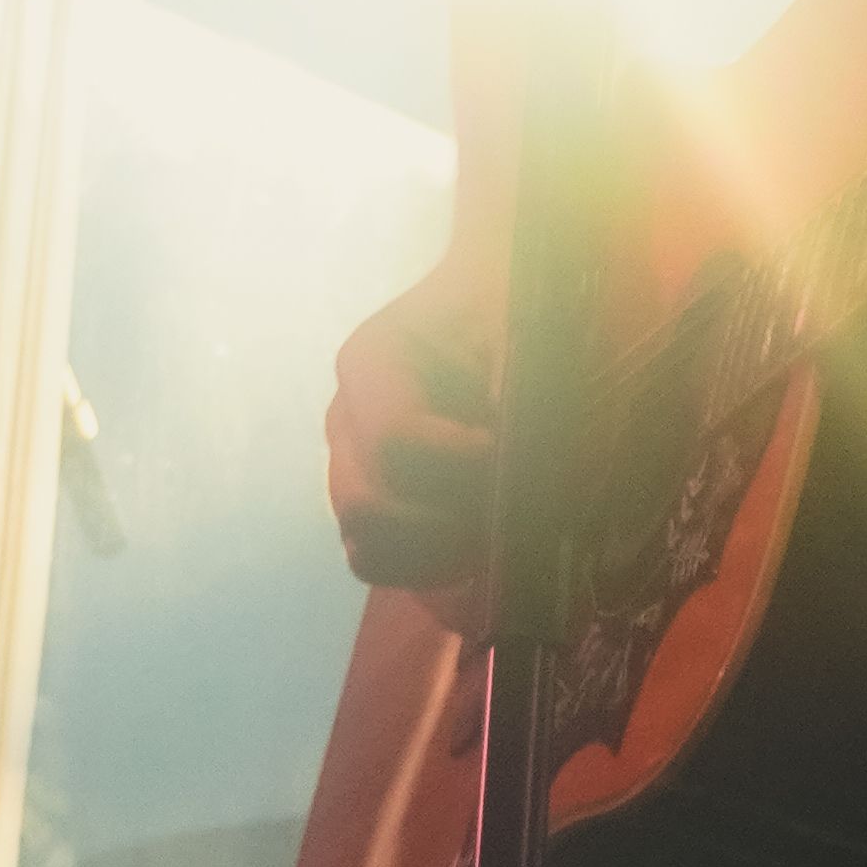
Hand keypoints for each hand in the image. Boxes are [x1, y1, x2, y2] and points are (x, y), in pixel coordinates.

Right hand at [323, 263, 500, 624]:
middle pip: (367, 507)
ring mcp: (352, 465)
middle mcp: (347, 420)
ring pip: (366, 545)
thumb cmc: (507, 304)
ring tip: (499, 541)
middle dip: (445, 529)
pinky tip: (481, 552)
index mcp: (372, 363)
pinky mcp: (376, 500)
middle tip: (512, 521)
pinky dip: (428, 570)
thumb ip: (515, 384)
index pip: (398, 442)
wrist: (492, 296)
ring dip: (436, 558)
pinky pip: (380, 560)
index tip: (518, 461)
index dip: (464, 467)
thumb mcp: (518, 325)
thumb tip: (513, 457)